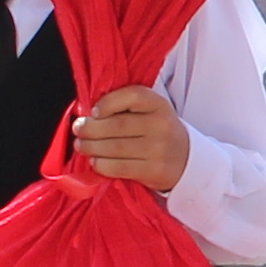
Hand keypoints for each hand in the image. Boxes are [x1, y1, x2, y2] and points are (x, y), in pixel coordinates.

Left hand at [71, 85, 188, 189]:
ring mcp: (159, 150)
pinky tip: (95, 161)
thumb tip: (87, 115)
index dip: (108, 102)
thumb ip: (125, 108)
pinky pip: (120, 167)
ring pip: (115, 147)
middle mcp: (161, 125)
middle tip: (79, 129)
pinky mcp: (154, 170)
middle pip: (118, 124)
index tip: (93, 111)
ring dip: (91, 147)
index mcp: (159, 105)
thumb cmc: (158, 132)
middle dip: (91, 128)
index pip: (132, 96)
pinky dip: (101, 164)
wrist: (186, 160)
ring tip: (81, 146)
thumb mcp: (151, 112)